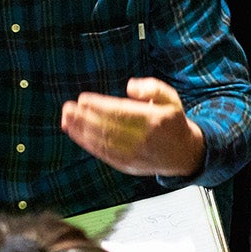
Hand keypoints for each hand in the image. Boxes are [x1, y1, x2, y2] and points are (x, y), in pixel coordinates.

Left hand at [61, 78, 204, 177]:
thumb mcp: (171, 99)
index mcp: (154, 121)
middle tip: (68, 108)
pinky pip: (103, 153)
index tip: (83, 99)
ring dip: (81, 131)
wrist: (184, 155)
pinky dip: (87, 143)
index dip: (100, 107)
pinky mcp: (126, 165)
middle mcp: (143, 140)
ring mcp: (134, 155)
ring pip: (103, 142)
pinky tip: (75, 133)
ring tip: (66, 119)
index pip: (122, 113)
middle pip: (109, 128)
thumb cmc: (173, 122)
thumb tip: (130, 86)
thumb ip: (152, 87)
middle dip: (85, 118)